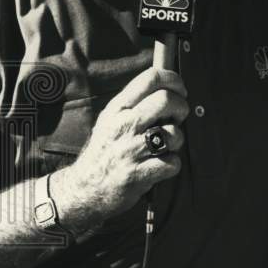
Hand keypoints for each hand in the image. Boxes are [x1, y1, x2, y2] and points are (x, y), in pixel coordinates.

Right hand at [52, 68, 188, 230]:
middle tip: (177, 117)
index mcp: (117, 109)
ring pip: (174, 133)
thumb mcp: (111, 120)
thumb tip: (170, 89)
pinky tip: (159, 166)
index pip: (150, 78)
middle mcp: (123, 125)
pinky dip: (172, 165)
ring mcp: (131, 150)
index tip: (181, 89)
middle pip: (166, 100)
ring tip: (164, 147)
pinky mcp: (139, 174)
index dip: (174, 80)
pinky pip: (173, 163)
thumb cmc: (106, 151)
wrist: (85, 188)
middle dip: (182, 107)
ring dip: (177, 140)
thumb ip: (136, 104)